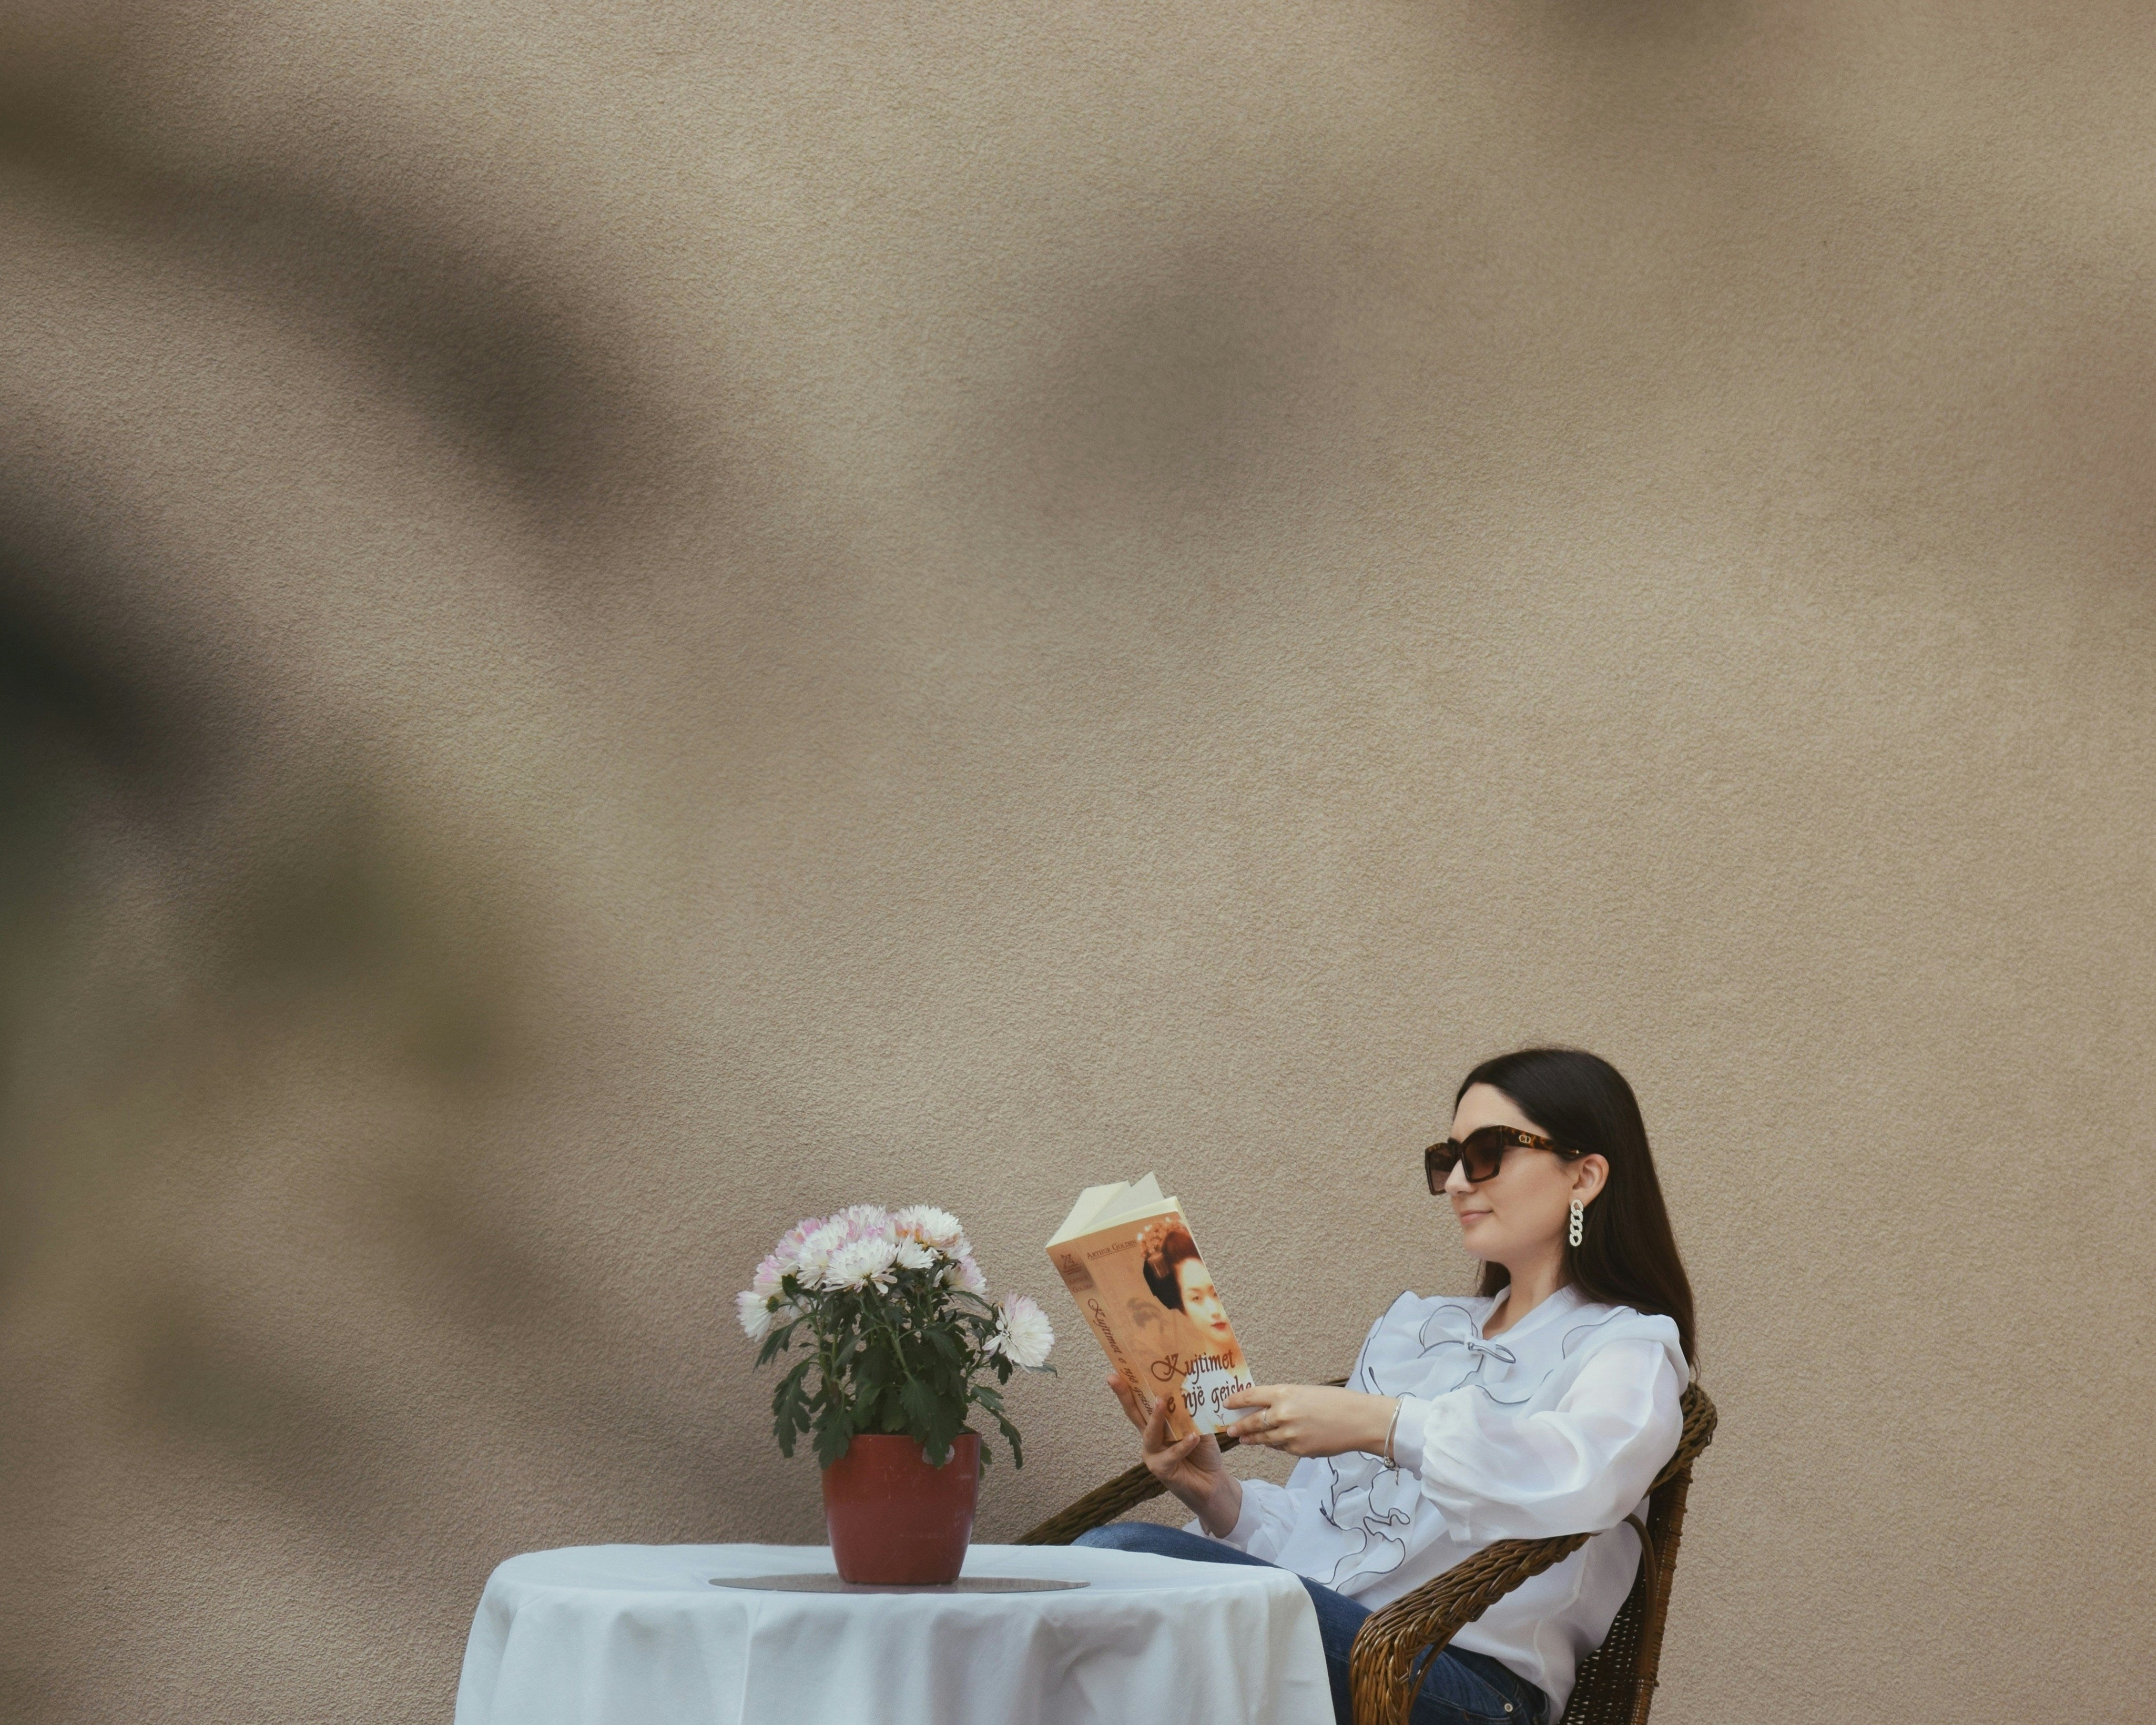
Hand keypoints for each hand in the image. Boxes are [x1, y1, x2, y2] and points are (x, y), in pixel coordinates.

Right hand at [1105, 1371, 1241, 1536]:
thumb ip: (1190, 1413)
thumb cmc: (1203, 1452)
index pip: (1142, 1403)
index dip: (1130, 1387)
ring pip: (1150, 1434)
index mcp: (1157, 1425)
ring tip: (1161, 1401)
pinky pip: (1171, 1454)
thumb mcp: (1198, 1426)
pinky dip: (1183, 1445)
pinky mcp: (1161, 1470)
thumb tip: (1187, 1390)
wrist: (1213, 1483)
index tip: (1117, 1369)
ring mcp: (1153, 1455)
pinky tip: (1193, 1437)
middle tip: (1114, 1378)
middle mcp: (1150, 1438)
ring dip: (1155, 1417)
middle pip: (1134, 1414)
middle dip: (1123, 1395)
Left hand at [1223, 1384, 1399, 1460]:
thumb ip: (1284, 1400)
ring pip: (1263, 1439)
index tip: (1226, 1403)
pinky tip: (1271, 1443)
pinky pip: (1280, 1448)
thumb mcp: (1305, 1393)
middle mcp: (1282, 1414)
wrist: (1358, 1421)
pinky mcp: (1298, 1450)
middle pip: (1252, 1421)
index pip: (1251, 1396)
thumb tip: (1266, 1408)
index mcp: (1284, 1393)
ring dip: (1252, 1439)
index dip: (1236, 1400)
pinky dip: (1274, 1445)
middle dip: (1239, 1426)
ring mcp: (1289, 1435)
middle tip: (1230, 1429)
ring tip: (1243, 1439)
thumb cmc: (1335, 1402)